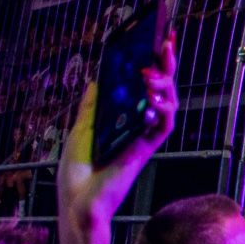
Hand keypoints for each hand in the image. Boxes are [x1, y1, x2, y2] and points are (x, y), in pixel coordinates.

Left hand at [61, 34, 176, 234]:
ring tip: (152, 71)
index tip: (153, 42)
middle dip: (165, 65)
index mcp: (122, 122)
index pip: (141, 88)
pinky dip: (163, 108)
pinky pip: (163, 126)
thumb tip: (99, 80)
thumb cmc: (77, 173)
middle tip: (165, 42)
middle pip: (159, 91)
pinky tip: (154, 95)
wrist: (78, 201)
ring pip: (167, 105)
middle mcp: (137, 127)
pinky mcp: (145, 150)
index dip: (150, 66)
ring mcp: (143, 138)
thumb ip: (93, 107)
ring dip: (165, 85)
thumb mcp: (80, 131)